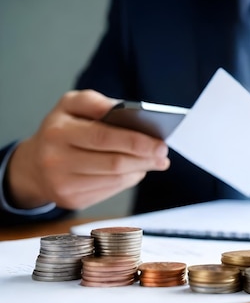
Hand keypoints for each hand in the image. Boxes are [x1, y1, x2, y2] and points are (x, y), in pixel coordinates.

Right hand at [6, 90, 169, 209]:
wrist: (34, 165)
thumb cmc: (61, 129)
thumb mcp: (71, 105)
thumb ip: (96, 102)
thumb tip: (127, 110)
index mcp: (58, 132)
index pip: (103, 137)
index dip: (136, 142)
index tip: (160, 143)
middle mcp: (56, 161)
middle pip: (113, 163)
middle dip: (145, 159)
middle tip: (163, 154)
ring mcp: (63, 184)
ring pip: (115, 179)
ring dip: (140, 170)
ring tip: (153, 161)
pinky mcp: (71, 200)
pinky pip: (110, 190)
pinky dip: (128, 180)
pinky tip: (135, 171)